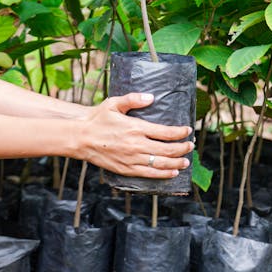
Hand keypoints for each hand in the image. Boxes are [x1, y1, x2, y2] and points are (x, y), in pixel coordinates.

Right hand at [76, 93, 192, 178]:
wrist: (80, 138)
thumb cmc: (98, 119)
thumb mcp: (114, 104)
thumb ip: (133, 99)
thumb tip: (151, 97)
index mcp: (136, 128)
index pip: (165, 132)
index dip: (180, 133)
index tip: (188, 130)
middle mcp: (136, 145)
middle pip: (167, 149)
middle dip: (182, 148)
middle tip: (190, 146)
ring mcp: (132, 159)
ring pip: (160, 164)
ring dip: (176, 163)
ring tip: (185, 161)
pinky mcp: (126, 169)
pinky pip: (149, 174)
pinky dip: (163, 174)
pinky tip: (172, 173)